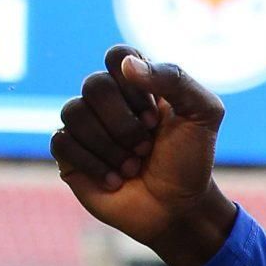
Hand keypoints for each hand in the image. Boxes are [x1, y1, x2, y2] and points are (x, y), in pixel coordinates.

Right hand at [53, 46, 236, 265]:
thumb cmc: (190, 161)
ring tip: (133, 167)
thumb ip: (176, 79)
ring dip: (112, 148)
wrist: (179, 209)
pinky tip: (115, 180)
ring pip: (74, 112)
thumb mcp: (204, 115)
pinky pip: (62, 142)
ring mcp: (85, 124)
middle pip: (94, 85)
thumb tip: (127, 66)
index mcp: (137, 83)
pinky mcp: (69, 153)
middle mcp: (107, 99)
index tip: (154, 117)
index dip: (134, 87)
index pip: (118, 56)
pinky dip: (94, 164)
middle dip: (125, 125)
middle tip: (146, 148)